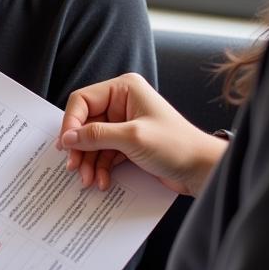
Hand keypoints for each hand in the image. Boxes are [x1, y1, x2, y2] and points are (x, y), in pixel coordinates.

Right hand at [58, 73, 226, 197]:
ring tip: (88, 180)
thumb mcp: (132, 138)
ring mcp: (125, 123)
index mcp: (124, 89)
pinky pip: (104, 152)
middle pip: (85, 122)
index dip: (71, 123)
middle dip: (80, 147)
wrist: (202, 169)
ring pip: (93, 140)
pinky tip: (102, 181)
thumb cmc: (177, 146)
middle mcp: (123, 102)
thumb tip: (68, 138)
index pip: (83, 100)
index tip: (66, 146)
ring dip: (89, 161)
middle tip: (74, 168)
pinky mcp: (128, 142)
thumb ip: (97, 135)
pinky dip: (100, 167)